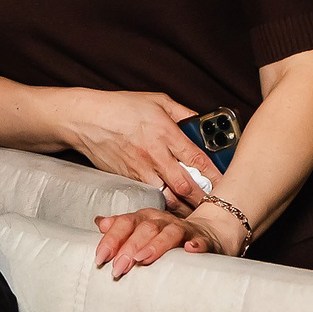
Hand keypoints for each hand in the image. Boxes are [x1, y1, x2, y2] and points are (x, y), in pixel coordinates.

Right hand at [63, 90, 212, 208]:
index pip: (196, 159)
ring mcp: (140, 169)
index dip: (214, 174)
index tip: (226, 183)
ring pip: (167, 197)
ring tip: (195, 211)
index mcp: (165, 132)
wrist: (86, 119)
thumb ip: (182, 113)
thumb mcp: (157, 101)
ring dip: (183, 206)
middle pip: (184, 185)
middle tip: (215, 204)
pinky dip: (162, 203)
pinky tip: (171, 207)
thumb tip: (200, 121)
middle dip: (202, 198)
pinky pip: (149, 196)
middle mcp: (154, 154)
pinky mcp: (127, 178)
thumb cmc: (120, 107)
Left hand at [93, 203, 241, 277]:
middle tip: (118, 268)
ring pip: (169, 234)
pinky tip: (190, 250)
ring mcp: (183, 229)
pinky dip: (196, 245)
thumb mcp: (144, 229)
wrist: (210, 231)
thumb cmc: (169, 234)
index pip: (125, 223)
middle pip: (144, 229)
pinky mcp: (203, 239)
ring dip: (155, 245)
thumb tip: (99, 222)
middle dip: (129, 248)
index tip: (100, 258)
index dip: (111, 239)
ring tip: (143, 259)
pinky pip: (200, 241)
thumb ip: (122, 227)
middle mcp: (162, 221)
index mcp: (145, 218)